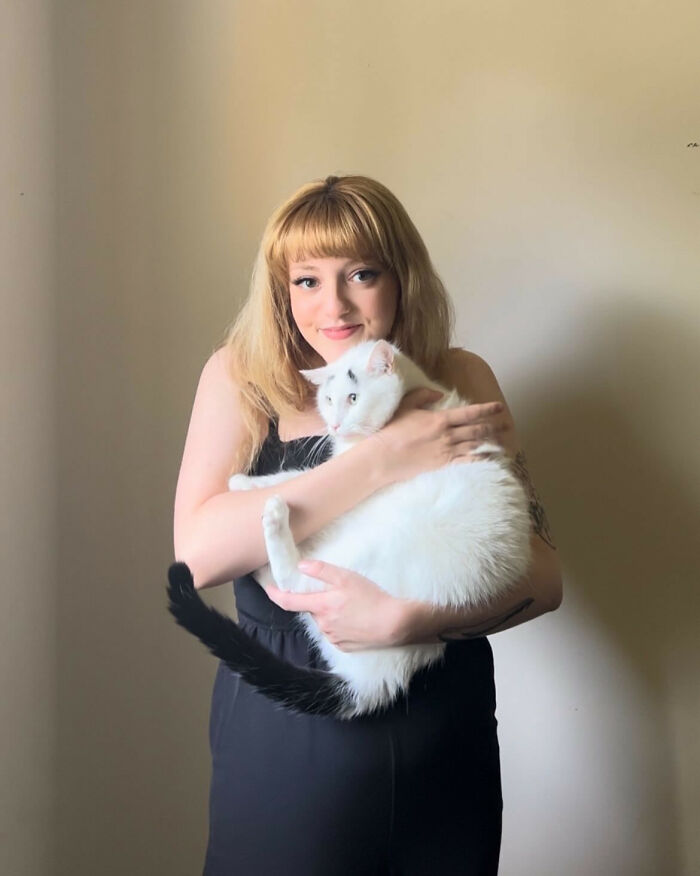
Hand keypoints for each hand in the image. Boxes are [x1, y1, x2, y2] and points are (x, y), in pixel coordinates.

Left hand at [263, 560, 405, 651]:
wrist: (394, 624)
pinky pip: (335, 632)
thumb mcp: (347, 577)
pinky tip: (355, 619)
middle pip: (312, 610)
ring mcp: (332, 637)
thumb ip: (322, 571)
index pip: (289, 602)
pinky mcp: (343, 646)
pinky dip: (340, 624)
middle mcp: (323, 624)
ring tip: (351, 606)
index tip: (269, 589)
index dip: (276, 595)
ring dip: (330, 613)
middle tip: (338, 593)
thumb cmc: (371, 598)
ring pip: (323, 621)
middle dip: (318, 601)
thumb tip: (301, 566)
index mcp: (322, 606)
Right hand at [369, 387, 508, 484]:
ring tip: (502, 441)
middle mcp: (447, 435)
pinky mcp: (443, 465)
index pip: (470, 412)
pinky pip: (468, 462)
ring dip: (491, 442)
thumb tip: (438, 394)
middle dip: (494, 426)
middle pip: (477, 430)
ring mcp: (447, 451)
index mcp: (440, 419)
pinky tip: (490, 459)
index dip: (487, 409)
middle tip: (506, 424)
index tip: (498, 407)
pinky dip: (481, 460)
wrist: (383, 456)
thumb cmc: (392, 430)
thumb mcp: (406, 406)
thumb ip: (423, 396)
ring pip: (476, 445)